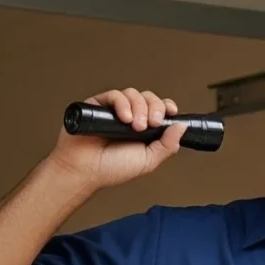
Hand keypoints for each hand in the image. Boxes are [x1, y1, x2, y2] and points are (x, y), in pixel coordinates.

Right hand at [50, 88, 186, 188]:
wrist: (84, 171)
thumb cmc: (111, 168)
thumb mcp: (148, 161)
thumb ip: (167, 145)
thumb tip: (181, 126)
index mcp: (143, 128)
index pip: (158, 108)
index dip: (166, 106)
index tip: (171, 112)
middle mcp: (129, 116)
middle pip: (148, 98)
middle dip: (154, 108)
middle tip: (151, 124)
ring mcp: (113, 110)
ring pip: (133, 94)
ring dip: (139, 107)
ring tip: (135, 126)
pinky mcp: (98, 105)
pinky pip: (114, 95)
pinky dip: (122, 104)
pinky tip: (124, 118)